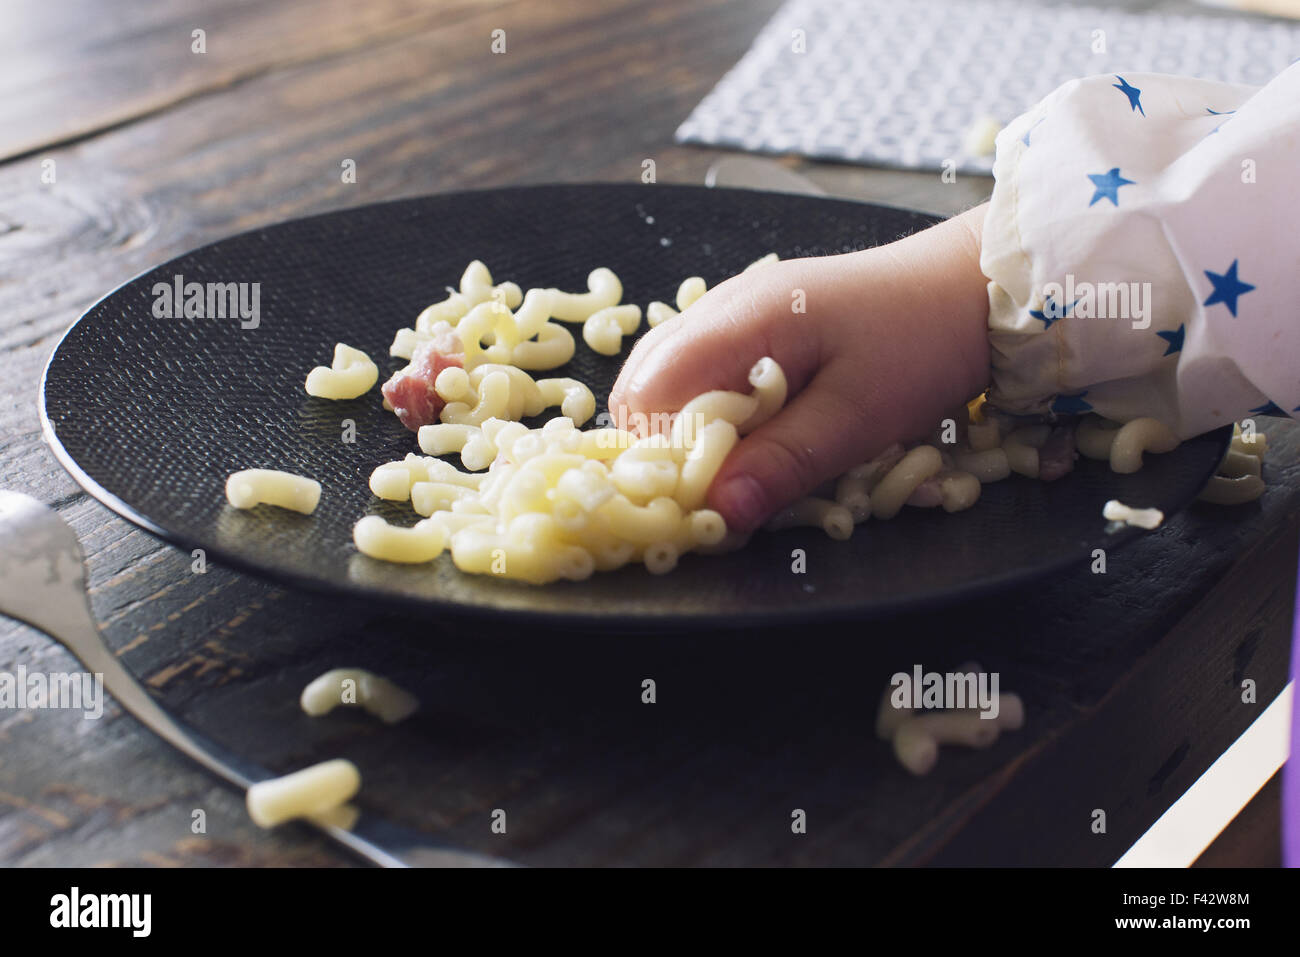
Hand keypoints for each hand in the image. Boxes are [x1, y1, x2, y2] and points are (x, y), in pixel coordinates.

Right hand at [609, 204, 991, 531]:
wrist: (972, 286)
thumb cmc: (921, 343)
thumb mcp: (858, 418)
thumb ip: (782, 463)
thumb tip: (719, 513)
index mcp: (739, 322)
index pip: (648, 394)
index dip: (659, 458)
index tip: (697, 502)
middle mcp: (722, 307)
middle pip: (643, 385)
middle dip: (666, 448)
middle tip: (717, 492)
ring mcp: (735, 308)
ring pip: (668, 377)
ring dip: (688, 431)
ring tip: (737, 468)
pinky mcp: (755, 319)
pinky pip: (702, 368)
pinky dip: (711, 409)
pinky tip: (753, 434)